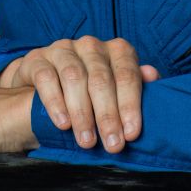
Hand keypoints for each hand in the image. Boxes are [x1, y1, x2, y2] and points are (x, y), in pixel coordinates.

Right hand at [0, 36, 159, 153]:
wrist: (41, 86)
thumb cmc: (88, 92)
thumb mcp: (114, 90)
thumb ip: (134, 86)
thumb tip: (153, 76)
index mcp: (115, 50)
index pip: (127, 73)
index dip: (130, 104)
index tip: (132, 133)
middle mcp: (90, 45)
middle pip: (102, 78)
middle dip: (108, 114)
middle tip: (112, 144)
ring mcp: (63, 49)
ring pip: (75, 76)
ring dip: (82, 112)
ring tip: (87, 141)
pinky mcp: (37, 58)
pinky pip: (46, 77)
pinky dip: (55, 102)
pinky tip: (63, 124)